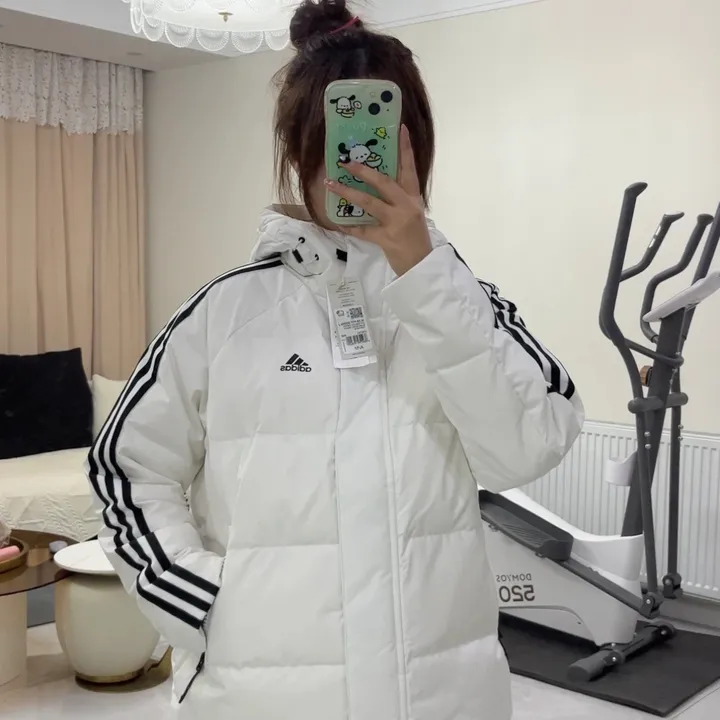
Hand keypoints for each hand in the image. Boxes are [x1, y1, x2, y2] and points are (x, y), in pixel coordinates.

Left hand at [325, 125, 431, 276]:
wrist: (420, 264)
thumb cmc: (415, 237)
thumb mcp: (412, 212)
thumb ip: (398, 197)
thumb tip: (375, 180)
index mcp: (413, 198)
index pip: (410, 168)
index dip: (405, 149)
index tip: (401, 128)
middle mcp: (406, 206)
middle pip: (384, 183)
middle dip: (363, 171)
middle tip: (346, 162)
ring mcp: (396, 222)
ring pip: (369, 203)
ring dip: (348, 193)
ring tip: (331, 184)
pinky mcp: (386, 238)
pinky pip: (363, 230)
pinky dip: (350, 227)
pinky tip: (338, 222)